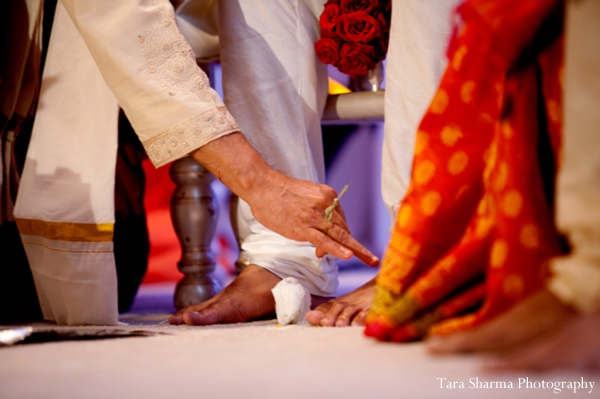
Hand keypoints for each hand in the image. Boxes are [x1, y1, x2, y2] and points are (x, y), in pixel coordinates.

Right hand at [191, 132, 378, 265]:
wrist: (263, 186)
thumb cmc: (280, 193)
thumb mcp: (306, 196)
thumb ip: (316, 212)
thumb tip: (322, 233)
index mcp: (328, 195)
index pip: (341, 219)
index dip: (342, 234)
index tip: (341, 245)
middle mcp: (325, 204)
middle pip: (344, 229)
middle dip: (351, 245)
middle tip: (366, 257)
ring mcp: (315, 216)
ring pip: (339, 235)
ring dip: (355, 249)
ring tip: (370, 260)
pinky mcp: (304, 227)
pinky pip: (325, 240)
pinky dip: (338, 249)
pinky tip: (348, 255)